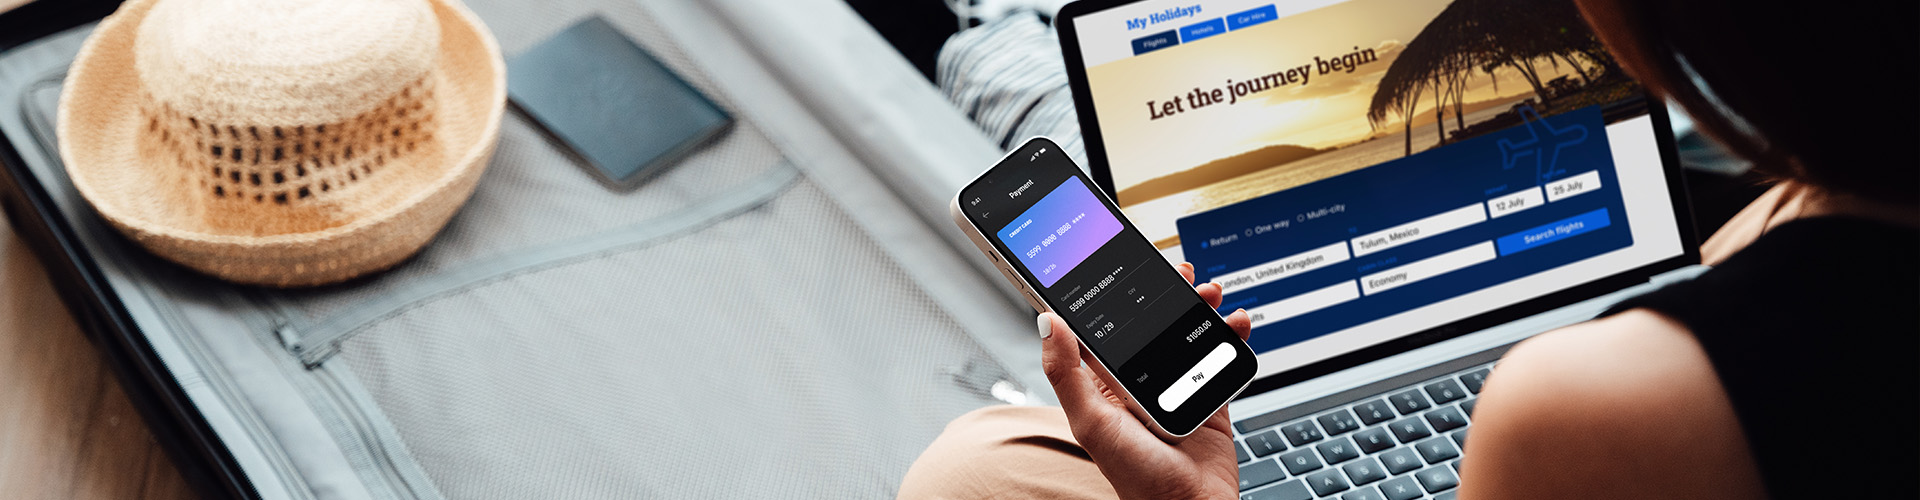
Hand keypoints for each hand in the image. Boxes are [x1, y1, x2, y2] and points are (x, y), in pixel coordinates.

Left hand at [1039, 262, 1253, 499]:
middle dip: (1164, 294)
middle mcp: (1138, 382)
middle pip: (1150, 324)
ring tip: (1209, 291)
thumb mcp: (1092, 423)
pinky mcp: (1209, 395)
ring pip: (1186, 333)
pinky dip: (1230, 335)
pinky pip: (1220, 355)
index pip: (1102, 328)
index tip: (1111, 262)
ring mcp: (1175, 386)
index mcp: (1103, 385)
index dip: (1108, 296)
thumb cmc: (1136, 478)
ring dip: (1199, 308)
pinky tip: (1234, 322)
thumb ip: (1068, 374)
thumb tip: (1047, 322)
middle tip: (1176, 269)